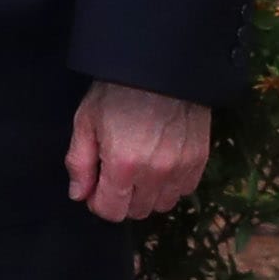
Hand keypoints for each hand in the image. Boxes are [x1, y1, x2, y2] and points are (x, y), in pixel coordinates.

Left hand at [67, 79, 212, 220]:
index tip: (95, 188)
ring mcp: (182, 168)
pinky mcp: (200, 160)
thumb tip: (78, 195)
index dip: (98, 202)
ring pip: (163, 204)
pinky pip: (185, 190)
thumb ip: (79, 163)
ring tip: (138, 170)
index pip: (111, 211)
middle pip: (137, 211)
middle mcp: (156, 173)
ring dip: (147, 194)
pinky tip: (160, 164)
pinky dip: (171, 185)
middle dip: (122, 199)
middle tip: (115, 175)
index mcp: (123, 164)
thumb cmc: (116, 92)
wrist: (160, 67)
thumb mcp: (85, 122)